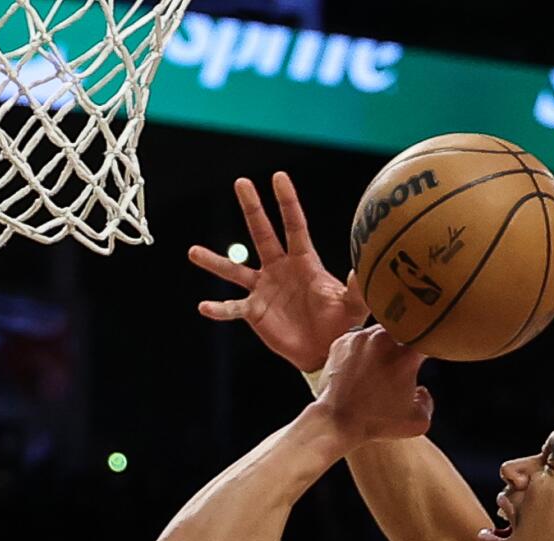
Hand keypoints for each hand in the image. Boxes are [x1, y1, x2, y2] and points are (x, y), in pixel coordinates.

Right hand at [189, 172, 368, 373]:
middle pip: (262, 233)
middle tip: (241, 182)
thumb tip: (360, 271)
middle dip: (253, 208)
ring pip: (234, 270)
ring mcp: (264, 289)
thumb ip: (356, 290)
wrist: (326, 350)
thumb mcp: (353, 306)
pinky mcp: (255, 312)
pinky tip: (205, 306)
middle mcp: (279, 269)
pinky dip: (219, 308)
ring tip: (193, 252)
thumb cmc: (342, 324)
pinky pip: (233, 308)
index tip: (278, 177)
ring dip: (214, 261)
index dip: (287, 202)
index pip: (294, 226)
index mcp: (304, 262)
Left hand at [316, 326, 433, 443]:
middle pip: (404, 332)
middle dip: (405, 346)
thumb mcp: (417, 422)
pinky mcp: (342, 341)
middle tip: (402, 365)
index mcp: (406, 355)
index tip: (429, 355)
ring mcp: (361, 338)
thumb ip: (428, 402)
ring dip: (383, 346)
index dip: (430, 347)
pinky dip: (363, 350)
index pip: (428, 339)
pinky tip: (361, 369)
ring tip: (379, 368)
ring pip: (380, 333)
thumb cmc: (376, 423)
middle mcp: (384, 340)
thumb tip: (421, 391)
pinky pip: (359, 339)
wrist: (337, 422)